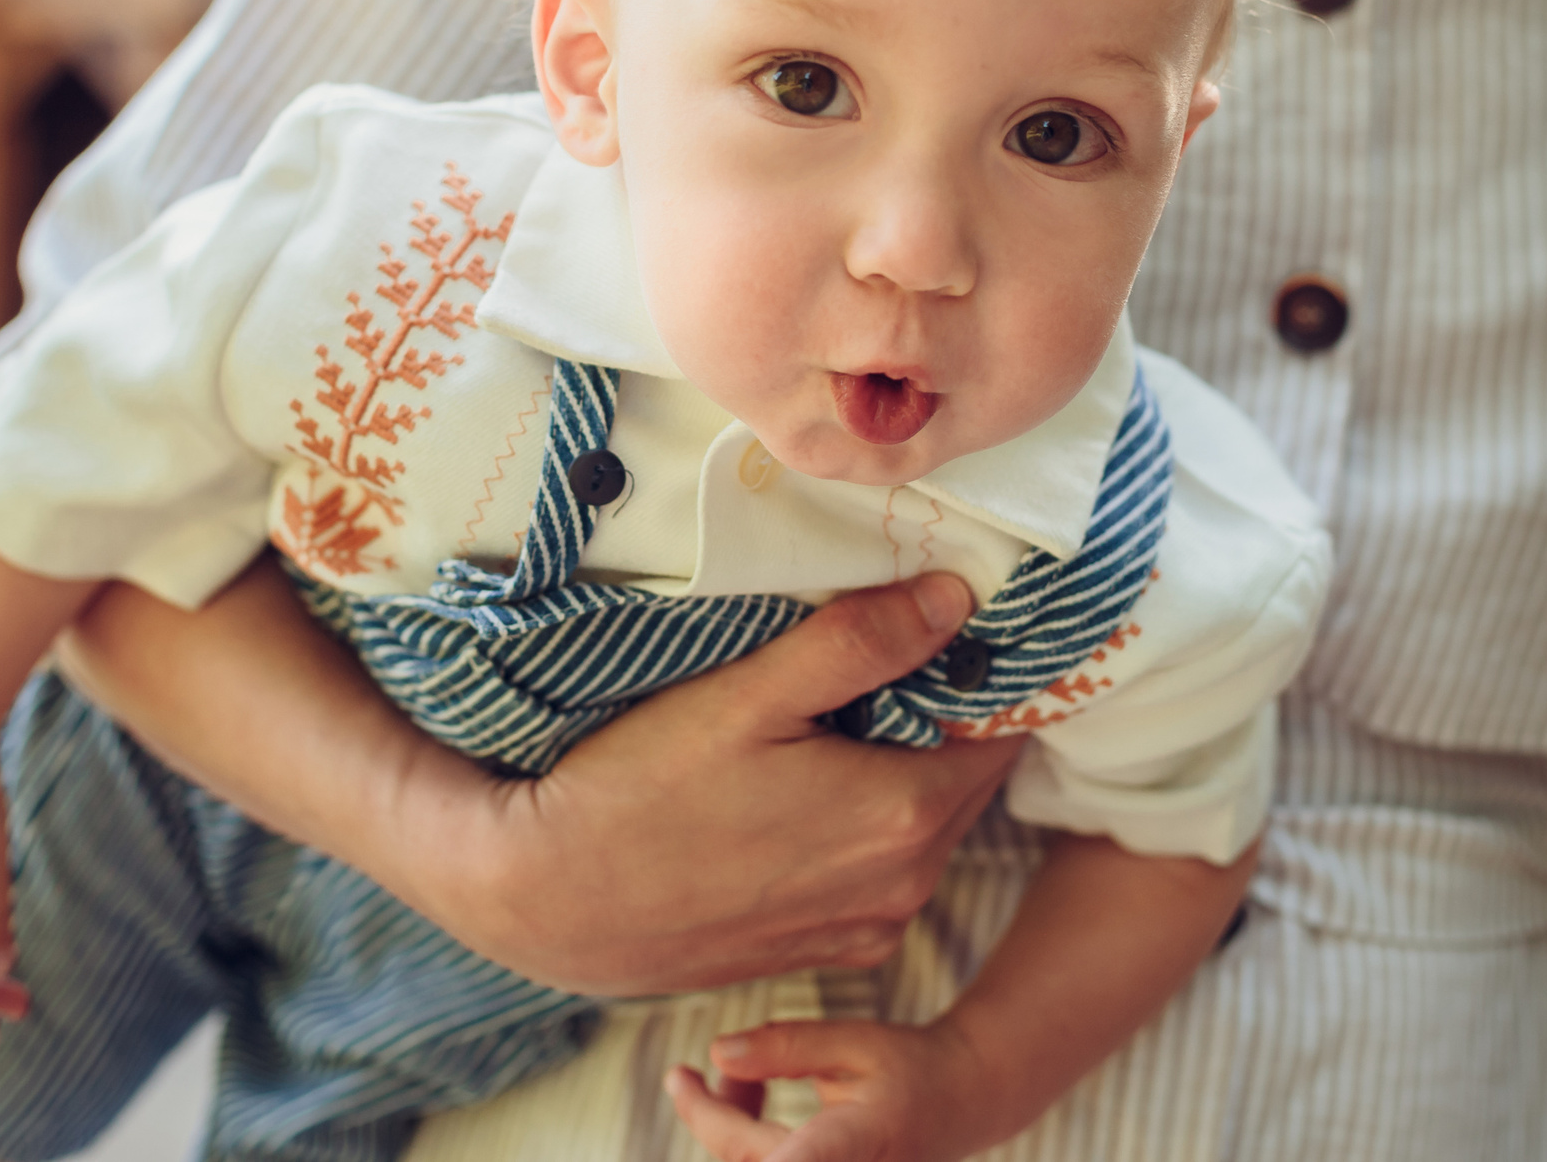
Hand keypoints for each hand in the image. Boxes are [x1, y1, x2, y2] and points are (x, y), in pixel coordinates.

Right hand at [62, 562, 1020, 995]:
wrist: (547, 901)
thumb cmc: (639, 789)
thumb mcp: (749, 697)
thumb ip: (860, 644)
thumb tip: (958, 594)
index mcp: (906, 815)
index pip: (999, 731)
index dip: (975, 678)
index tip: (943, 632)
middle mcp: (904, 886)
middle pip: (964, 782)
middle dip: (936, 725)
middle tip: (879, 665)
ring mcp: (864, 929)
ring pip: (922, 833)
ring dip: (898, 780)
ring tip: (831, 728)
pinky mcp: (821, 953)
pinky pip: (877, 881)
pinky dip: (861, 836)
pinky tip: (797, 799)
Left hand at [665, 1019, 1000, 1161]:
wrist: (961, 1103)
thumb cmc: (910, 1067)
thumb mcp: (853, 1042)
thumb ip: (785, 1047)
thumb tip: (717, 1053)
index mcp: (857, 1141)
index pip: (802, 1161)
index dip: (776, 1159)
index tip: (749, 1140)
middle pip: (748, 1158)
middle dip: (707, 1116)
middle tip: (681, 1073)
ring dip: (726, 1127)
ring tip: (736, 1075)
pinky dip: (747, 1140)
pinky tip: (750, 1098)